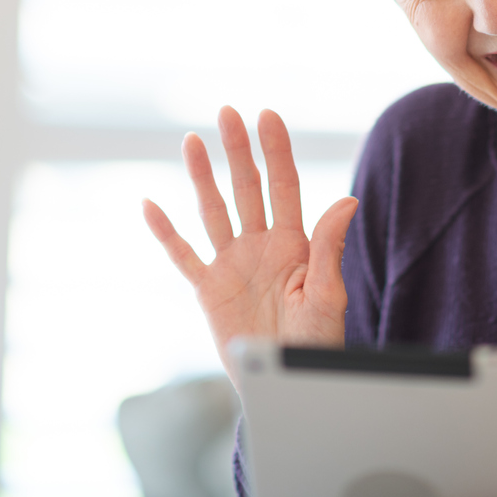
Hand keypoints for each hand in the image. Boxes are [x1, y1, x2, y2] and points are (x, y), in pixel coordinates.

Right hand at [142, 106, 357, 387]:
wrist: (287, 384)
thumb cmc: (316, 344)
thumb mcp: (328, 296)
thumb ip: (329, 248)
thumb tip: (347, 201)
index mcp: (294, 244)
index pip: (284, 186)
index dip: (276, 151)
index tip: (266, 115)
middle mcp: (261, 245)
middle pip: (247, 188)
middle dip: (238, 150)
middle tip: (227, 111)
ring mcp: (232, 264)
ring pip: (213, 211)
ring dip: (202, 176)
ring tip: (191, 140)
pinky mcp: (208, 289)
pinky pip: (182, 256)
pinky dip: (166, 233)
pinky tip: (150, 205)